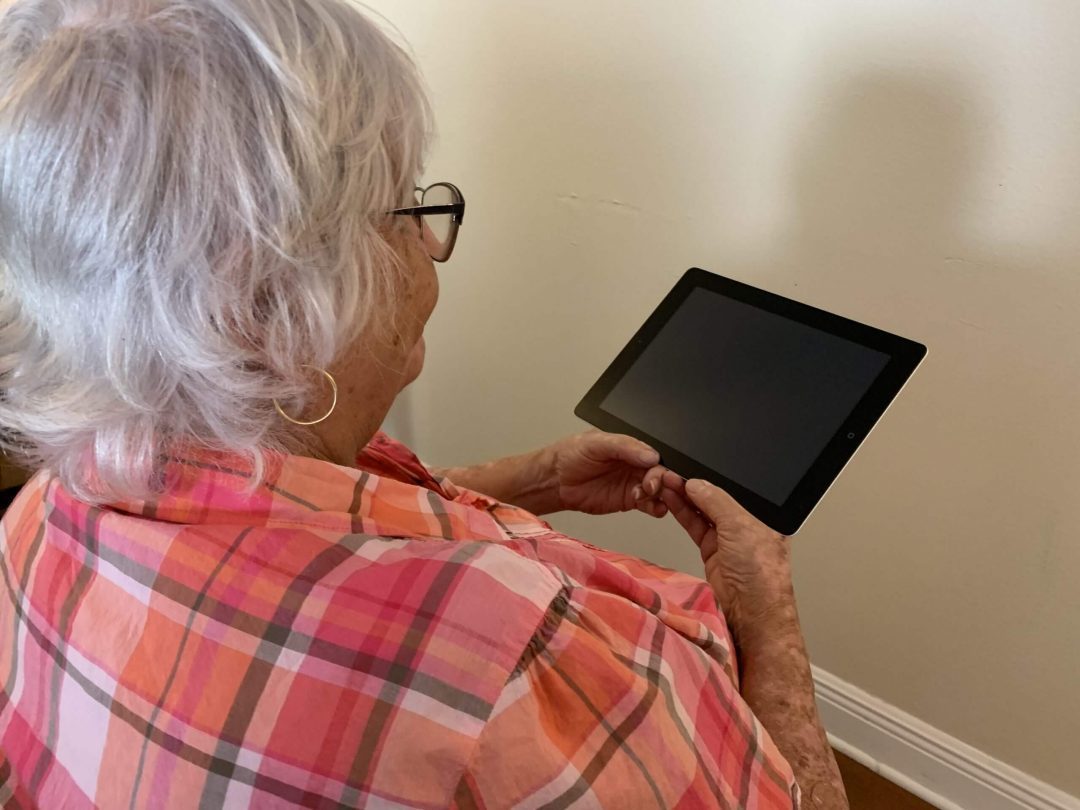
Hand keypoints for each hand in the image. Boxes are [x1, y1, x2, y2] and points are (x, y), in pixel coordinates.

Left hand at [549, 430, 669, 516]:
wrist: (556, 479)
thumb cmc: (572, 454)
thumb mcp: (597, 443)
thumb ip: (624, 446)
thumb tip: (650, 454)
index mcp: (632, 446)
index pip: (656, 453)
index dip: (662, 462)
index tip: (660, 469)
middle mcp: (636, 464)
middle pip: (661, 472)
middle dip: (662, 480)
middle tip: (651, 485)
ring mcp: (634, 482)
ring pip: (659, 490)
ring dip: (660, 494)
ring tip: (646, 495)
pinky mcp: (630, 501)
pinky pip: (650, 505)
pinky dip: (657, 508)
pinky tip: (655, 508)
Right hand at [659, 476, 794, 634]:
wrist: (751, 613)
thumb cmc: (761, 574)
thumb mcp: (740, 527)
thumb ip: (717, 502)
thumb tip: (697, 484)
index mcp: (764, 515)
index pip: (734, 489)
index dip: (712, 479)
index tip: (690, 469)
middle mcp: (746, 525)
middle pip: (716, 499)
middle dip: (694, 486)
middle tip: (673, 473)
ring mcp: (728, 539)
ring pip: (703, 510)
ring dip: (684, 497)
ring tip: (666, 482)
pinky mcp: (713, 551)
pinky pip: (696, 526)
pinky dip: (682, 512)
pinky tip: (672, 499)